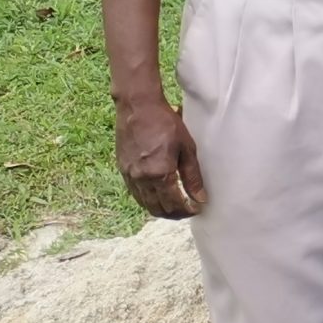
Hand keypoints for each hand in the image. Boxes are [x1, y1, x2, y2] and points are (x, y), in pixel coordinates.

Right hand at [115, 92, 205, 219]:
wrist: (138, 108)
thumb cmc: (166, 124)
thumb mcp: (187, 148)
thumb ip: (193, 176)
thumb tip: (200, 198)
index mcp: (160, 173)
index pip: (174, 203)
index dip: (187, 210)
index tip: (197, 209)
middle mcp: (141, 178)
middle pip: (158, 208)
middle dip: (174, 214)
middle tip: (187, 211)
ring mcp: (129, 175)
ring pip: (145, 203)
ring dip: (160, 210)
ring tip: (175, 208)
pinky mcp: (122, 170)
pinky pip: (135, 193)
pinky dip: (147, 200)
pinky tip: (157, 197)